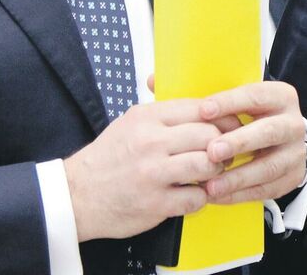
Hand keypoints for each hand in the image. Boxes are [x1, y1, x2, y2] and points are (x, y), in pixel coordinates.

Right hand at [64, 99, 224, 241]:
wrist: (76, 194)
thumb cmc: (109, 157)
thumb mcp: (131, 122)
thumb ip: (166, 112)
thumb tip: (205, 104)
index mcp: (147, 117)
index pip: (201, 109)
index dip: (223, 118)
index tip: (230, 127)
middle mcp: (151, 142)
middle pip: (209, 136)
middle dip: (223, 146)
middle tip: (222, 154)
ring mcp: (153, 174)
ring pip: (208, 164)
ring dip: (215, 171)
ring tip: (208, 174)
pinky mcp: (155, 204)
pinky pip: (197, 198)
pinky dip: (200, 198)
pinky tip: (191, 194)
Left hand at [198, 81, 306, 204]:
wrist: (283, 140)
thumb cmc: (254, 118)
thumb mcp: (245, 103)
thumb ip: (226, 107)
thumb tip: (200, 113)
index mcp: (282, 98)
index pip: (256, 97)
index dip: (230, 103)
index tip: (204, 110)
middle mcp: (293, 124)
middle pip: (269, 132)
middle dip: (239, 143)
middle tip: (213, 152)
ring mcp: (295, 153)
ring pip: (268, 167)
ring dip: (237, 178)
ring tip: (210, 185)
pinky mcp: (292, 178)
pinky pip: (265, 190)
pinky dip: (239, 195)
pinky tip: (217, 196)